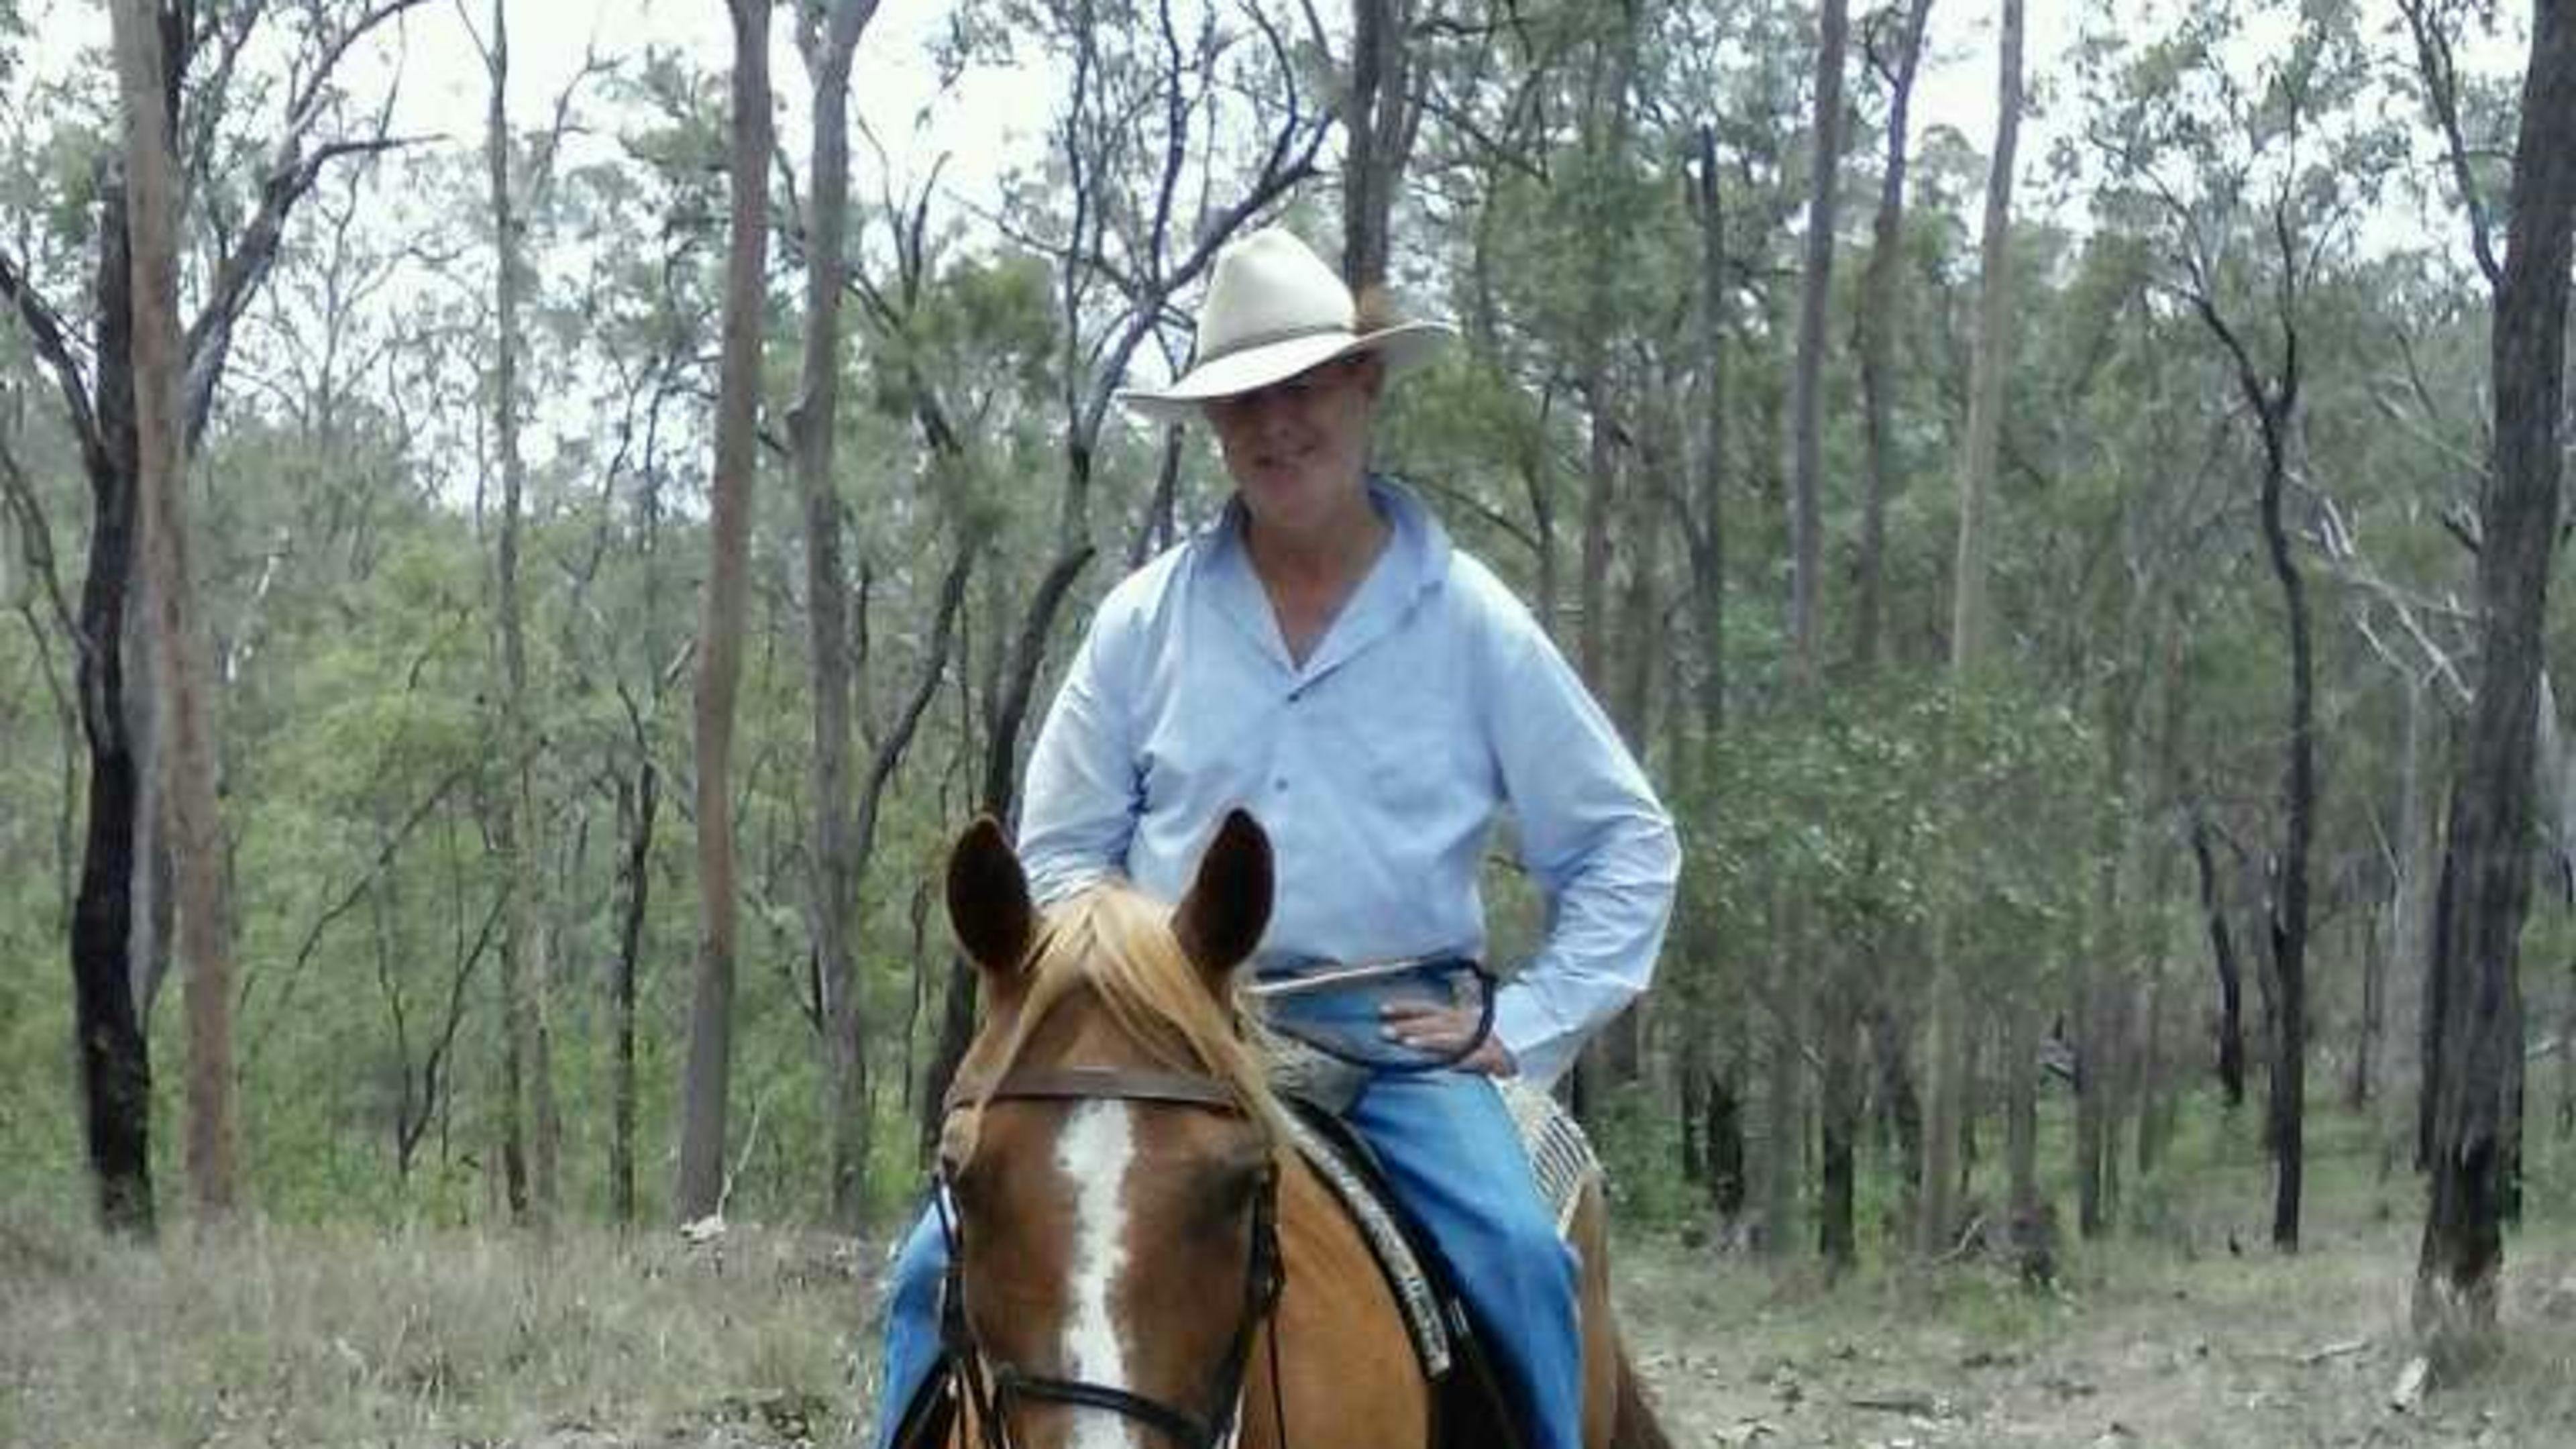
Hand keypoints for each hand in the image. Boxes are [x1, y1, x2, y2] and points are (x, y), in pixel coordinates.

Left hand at [1378, 999, 1515, 1075]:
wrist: (1515, 1058)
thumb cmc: (1481, 1044)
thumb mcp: (1459, 1029)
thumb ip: (1436, 1023)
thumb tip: (1406, 1024)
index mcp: (1457, 1016)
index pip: (1428, 1009)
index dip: (1406, 1008)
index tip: (1382, 1010)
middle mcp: (1467, 1023)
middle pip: (1436, 1021)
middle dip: (1410, 1026)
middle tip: (1386, 1032)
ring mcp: (1481, 1040)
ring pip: (1452, 1038)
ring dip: (1429, 1041)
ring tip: (1407, 1044)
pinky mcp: (1494, 1058)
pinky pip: (1475, 1059)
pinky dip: (1462, 1061)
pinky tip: (1446, 1066)